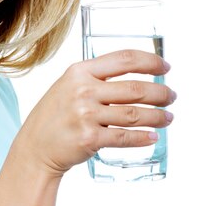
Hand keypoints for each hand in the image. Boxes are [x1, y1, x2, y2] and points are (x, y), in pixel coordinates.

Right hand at [15, 50, 175, 177]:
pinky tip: (152, 136)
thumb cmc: (54, 117)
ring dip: (157, 116)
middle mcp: (82, 90)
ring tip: (167, 118)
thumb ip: (95, 79)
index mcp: (79, 71)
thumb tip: (135, 79)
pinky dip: (143, 137)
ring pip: (134, 114)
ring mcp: (86, 114)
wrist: (35, 147)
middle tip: (170, 97)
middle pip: (135, 88)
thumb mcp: (68, 86)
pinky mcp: (89, 138)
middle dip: (161, 93)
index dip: (151, 61)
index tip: (165, 67)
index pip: (124, 59)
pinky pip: (125, 136)